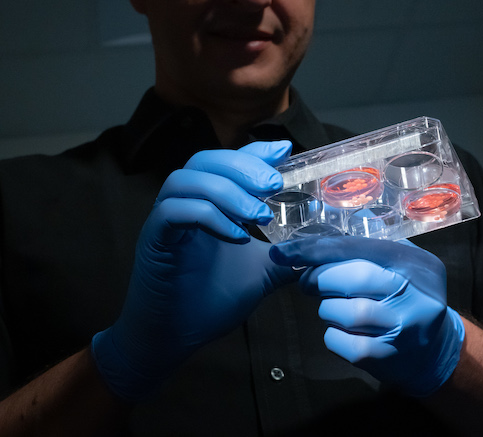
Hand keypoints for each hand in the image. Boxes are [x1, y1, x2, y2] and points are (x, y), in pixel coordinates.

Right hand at [92, 141, 297, 400]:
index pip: (225, 161)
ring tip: (259, 215)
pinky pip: (173, 212)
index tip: (284, 152)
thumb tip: (322, 249)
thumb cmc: (212, 301)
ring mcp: (164, 221)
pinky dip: (208, 217)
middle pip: (204, 160)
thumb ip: (287, 255)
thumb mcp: (261, 272)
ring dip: (227, 191)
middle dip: (242, 166)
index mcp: (207, 203)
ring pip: (186, 180)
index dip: (254, 151)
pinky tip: (237, 237)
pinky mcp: (153, 240)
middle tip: (274, 185)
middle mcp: (183, 204)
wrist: (174, 339)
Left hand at [270, 236, 464, 396]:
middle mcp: (413, 293)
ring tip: (335, 308)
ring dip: (329, 309)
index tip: (283, 252)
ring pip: (346, 312)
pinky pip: (343, 343)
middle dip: (321, 279)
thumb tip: (316, 243)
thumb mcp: (406, 265)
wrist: (437, 352)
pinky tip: (343, 331)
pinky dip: (333, 335)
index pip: (359, 248)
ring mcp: (402, 327)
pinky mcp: (387, 356)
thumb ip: (371, 250)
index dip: (316, 249)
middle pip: (355, 278)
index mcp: (414, 264)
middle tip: (309, 283)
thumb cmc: (410, 298)